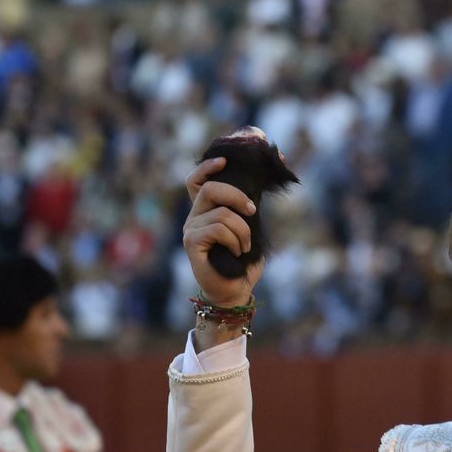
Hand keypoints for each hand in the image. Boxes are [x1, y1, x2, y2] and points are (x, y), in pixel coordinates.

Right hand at [182, 156, 261, 306]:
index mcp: (206, 211)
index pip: (196, 181)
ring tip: (245, 247)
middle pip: (209, 189)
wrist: (235, 290)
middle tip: (252, 211)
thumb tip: (261, 185)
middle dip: (236, 196)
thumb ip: (248, 209)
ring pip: (221, 213)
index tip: (224, 161)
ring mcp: (190, 230)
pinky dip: (234, 239)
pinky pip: (217, 229)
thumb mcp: (250, 229)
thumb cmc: (243, 262)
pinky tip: (236, 252)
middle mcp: (194, 217)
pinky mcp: (191, 243)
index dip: (207, 168)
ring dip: (242, 230)